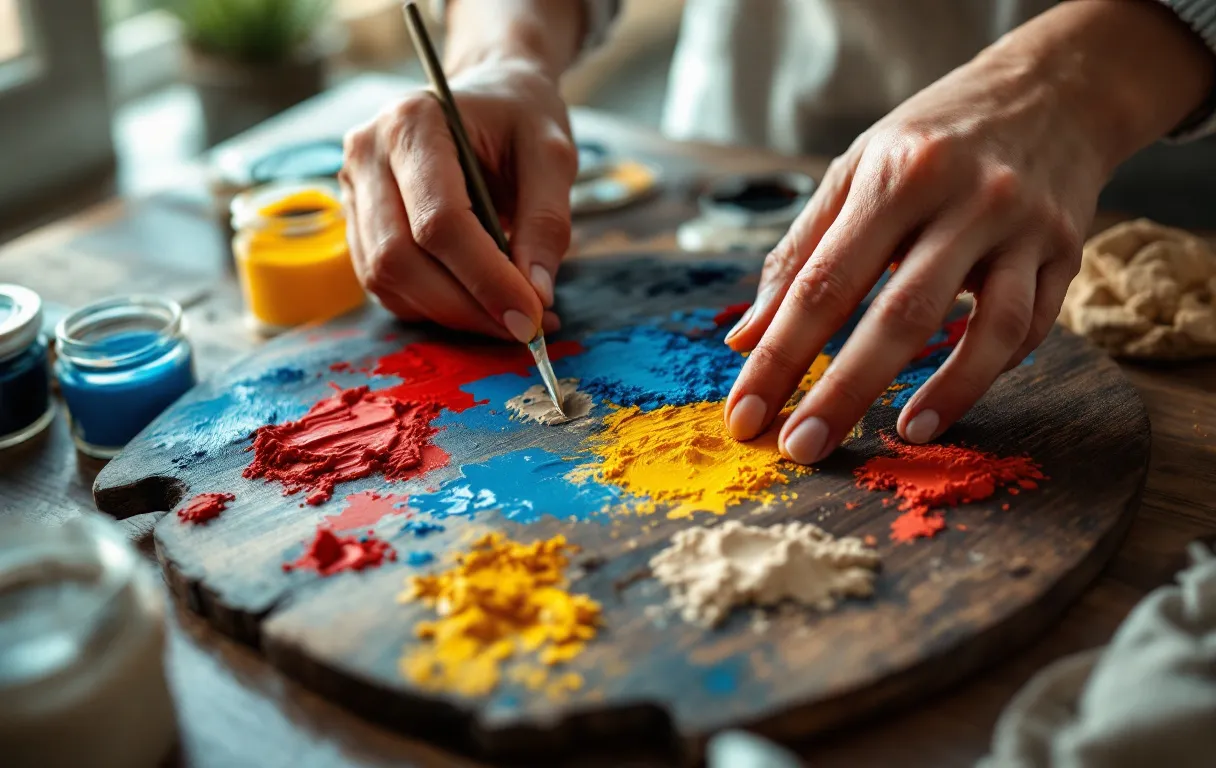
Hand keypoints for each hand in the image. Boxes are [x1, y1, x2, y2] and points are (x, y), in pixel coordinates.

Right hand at [339, 60, 574, 341]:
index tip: (531, 316)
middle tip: (524, 328)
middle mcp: (366, 155)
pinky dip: (434, 307)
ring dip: (451, 314)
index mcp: (412, 123)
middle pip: (400, 259)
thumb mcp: (553, 155)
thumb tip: (535, 296)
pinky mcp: (358, 225)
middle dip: (466, 306)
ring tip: (508, 317)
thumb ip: (547, 222)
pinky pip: (386, 286)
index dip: (486, 279)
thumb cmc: (519, 120)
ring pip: (386, 280)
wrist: (488, 100)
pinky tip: (478, 303)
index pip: (439, 221)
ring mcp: (353, 191)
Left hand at [721, 0, 1213, 464]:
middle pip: (898, 315)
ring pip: (989, 328)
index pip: (822, 283)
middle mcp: (962, 199)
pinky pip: (1033, 326)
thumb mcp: (855, 170)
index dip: (779, 356)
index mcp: (893, 176)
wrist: (1052, 88)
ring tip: (899, 436)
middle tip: (801, 449)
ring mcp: (1022, 227)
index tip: (747, 414)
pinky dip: (990, 369)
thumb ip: (798, 253)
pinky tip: (950, 398)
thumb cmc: (932, 136)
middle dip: (843, 391)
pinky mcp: (1067, 252)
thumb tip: (746, 337)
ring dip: (945, 394)